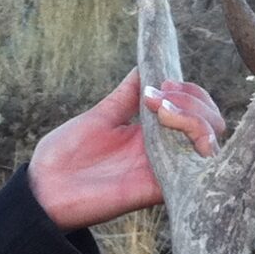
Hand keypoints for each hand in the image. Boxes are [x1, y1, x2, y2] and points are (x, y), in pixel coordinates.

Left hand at [25, 70, 226, 231]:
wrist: (43, 188)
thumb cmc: (65, 155)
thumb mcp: (100, 116)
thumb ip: (126, 96)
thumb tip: (145, 65)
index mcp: (152, 133)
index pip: (195, 108)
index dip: (188, 90)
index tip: (161, 83)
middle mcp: (165, 151)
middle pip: (211, 123)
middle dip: (194, 100)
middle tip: (160, 97)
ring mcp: (165, 169)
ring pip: (210, 143)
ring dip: (195, 118)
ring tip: (163, 111)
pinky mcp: (159, 188)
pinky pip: (197, 171)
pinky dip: (196, 145)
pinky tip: (172, 129)